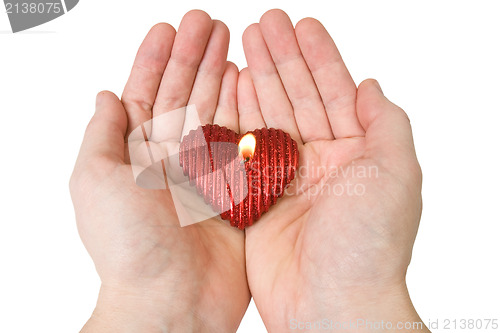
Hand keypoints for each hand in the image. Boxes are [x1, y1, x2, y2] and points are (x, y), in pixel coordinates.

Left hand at [70, 11, 248, 331]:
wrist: (173, 300)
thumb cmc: (129, 246)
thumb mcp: (96, 180)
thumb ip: (103, 134)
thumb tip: (105, 95)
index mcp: (137, 156)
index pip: (146, 95)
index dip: (156, 59)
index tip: (169, 28)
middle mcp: (172, 160)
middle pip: (183, 95)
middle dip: (194, 57)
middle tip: (206, 22)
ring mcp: (206, 172)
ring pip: (214, 111)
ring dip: (220, 74)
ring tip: (229, 40)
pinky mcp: (236, 188)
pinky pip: (242, 141)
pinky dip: (245, 109)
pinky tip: (247, 82)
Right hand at [240, 10, 428, 331]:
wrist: (332, 305)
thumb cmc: (369, 245)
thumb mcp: (396, 173)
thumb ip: (385, 122)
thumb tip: (370, 84)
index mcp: (356, 153)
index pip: (334, 92)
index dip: (318, 56)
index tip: (301, 24)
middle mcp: (320, 162)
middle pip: (297, 98)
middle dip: (281, 59)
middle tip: (263, 23)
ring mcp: (286, 179)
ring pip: (268, 117)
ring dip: (257, 79)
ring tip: (243, 44)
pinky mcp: (257, 199)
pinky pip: (244, 150)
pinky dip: (237, 118)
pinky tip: (231, 90)